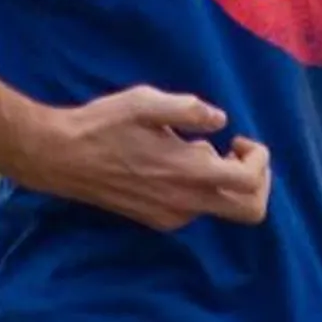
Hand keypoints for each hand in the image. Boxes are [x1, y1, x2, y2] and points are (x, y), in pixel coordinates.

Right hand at [22, 86, 272, 231]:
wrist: (62, 157)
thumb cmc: (102, 125)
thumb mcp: (146, 101)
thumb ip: (189, 109)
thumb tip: (220, 120)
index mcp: (188, 173)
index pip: (250, 184)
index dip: (259, 160)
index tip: (238, 138)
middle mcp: (185, 203)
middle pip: (250, 211)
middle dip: (256, 180)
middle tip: (236, 152)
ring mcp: (171, 216)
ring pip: (222, 207)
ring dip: (223, 179)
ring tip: (190, 147)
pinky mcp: (157, 220)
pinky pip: (196, 208)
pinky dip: (201, 186)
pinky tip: (173, 161)